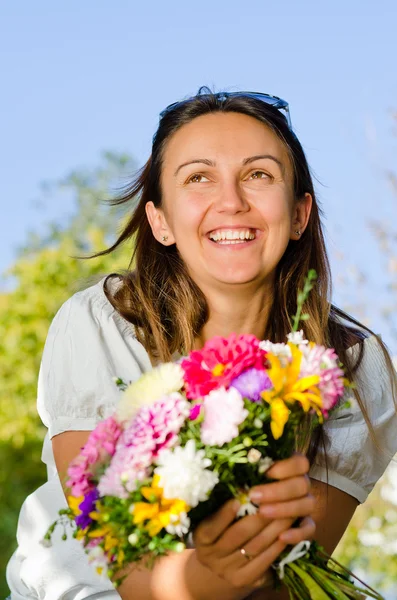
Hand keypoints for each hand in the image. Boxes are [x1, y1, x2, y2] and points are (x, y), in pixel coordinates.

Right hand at [193, 453, 315, 589]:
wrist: (220, 559)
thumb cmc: (220, 525)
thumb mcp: (213, 512)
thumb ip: (222, 498)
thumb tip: (239, 473)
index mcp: (200, 538)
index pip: (211, 527)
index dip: (225, 513)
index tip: (240, 496)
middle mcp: (210, 557)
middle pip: (238, 535)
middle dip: (258, 515)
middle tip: (275, 497)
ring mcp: (227, 570)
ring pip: (255, 546)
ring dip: (273, 527)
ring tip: (287, 509)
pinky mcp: (244, 579)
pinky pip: (265, 561)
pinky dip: (277, 546)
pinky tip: (286, 531)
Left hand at [249, 453, 315, 544]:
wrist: (248, 508)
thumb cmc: (246, 482)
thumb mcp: (248, 470)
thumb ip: (252, 464)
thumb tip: (247, 459)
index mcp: (293, 466)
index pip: (300, 463)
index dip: (287, 467)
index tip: (265, 472)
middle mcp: (302, 483)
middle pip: (302, 484)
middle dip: (278, 491)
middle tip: (254, 496)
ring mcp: (306, 503)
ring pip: (308, 504)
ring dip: (285, 509)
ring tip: (262, 512)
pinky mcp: (305, 523)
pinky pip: (310, 528)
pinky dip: (298, 533)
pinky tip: (281, 537)